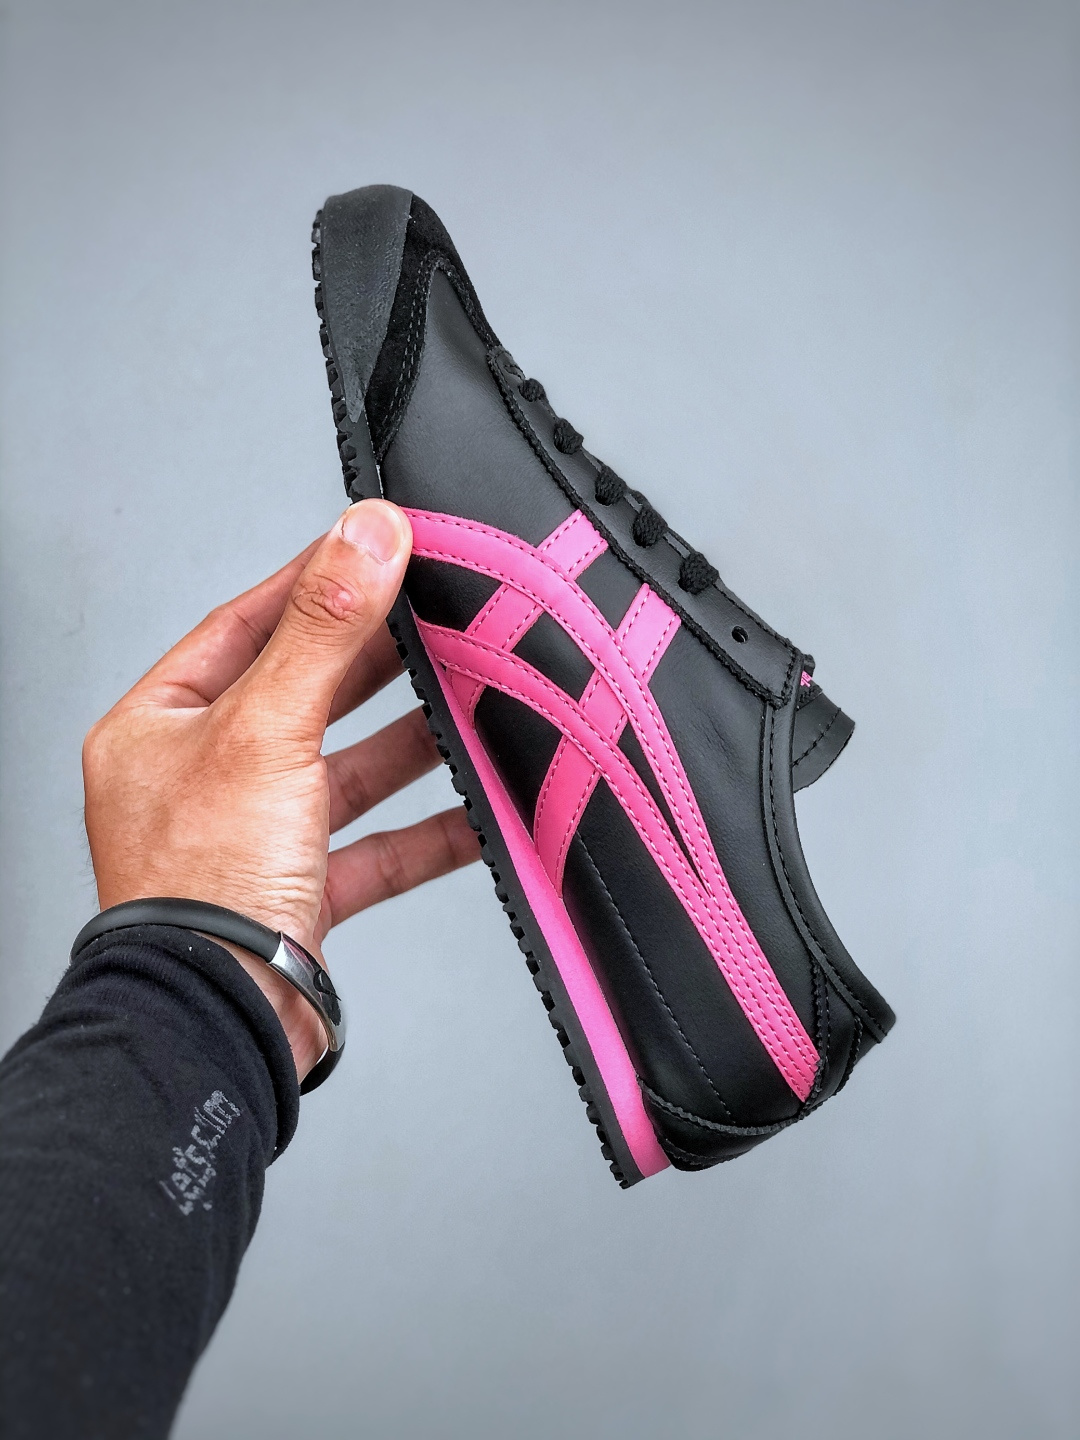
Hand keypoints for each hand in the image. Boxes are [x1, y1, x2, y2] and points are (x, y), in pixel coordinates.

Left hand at [82, 499, 479, 1080]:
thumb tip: (365, 533)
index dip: (313, 584)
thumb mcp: (265, 731)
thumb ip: (323, 630)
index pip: (244, 627)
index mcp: (161, 727)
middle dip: (377, 663)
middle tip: (439, 620)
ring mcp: (252, 838)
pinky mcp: (300, 894)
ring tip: (472, 701)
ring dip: (411, 743)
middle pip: (303, 696)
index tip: (375, 550)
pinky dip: (429, 829)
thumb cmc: (200, 888)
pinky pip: (376, 848)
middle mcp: (201, 778)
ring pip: (346, 771)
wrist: (220, 1022)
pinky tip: (479, 810)